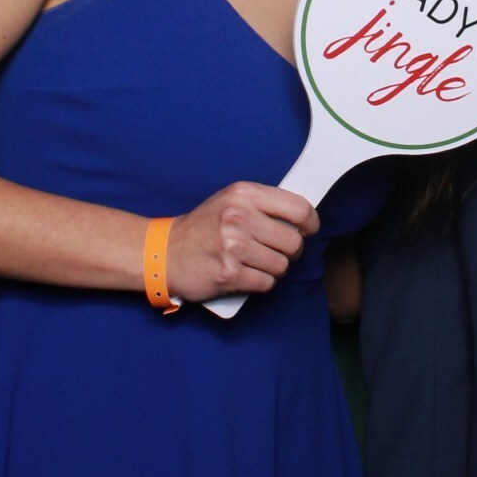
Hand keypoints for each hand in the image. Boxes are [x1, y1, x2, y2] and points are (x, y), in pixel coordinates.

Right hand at [166, 183, 316, 303]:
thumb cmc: (204, 228)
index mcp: (243, 194)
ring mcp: (233, 246)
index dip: (310, 223)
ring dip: (273, 268)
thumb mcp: (231, 201)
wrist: (165, 253)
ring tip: (255, 262)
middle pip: (293, 242)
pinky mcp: (229, 274)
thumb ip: (264, 204)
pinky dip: (260, 282)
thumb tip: (304, 218)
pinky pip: (266, 283)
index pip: (298, 208)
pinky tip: (245, 274)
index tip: (308, 230)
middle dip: (290, 251)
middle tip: (275, 250)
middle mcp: (238, 217)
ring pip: (282, 265)